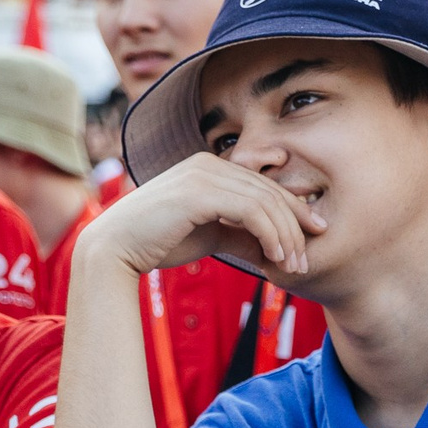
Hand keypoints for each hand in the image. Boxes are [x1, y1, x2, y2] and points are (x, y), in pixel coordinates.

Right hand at [80, 153, 325, 280]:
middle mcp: (207, 162)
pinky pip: (252, 211)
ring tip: (293, 265)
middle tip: (305, 259)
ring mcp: (202, 173)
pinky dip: (270, 235)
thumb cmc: (158, 243)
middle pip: (270, 193)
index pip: (264, 186)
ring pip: (266, 202)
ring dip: (286, 237)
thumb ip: (242, 233)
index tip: (314, 235)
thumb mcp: (210, 235)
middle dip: (295, 227)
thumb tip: (276, 246)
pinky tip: (275, 258)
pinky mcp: (199, 191)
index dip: (294, 210)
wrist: (113, 251)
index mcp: (209, 167)